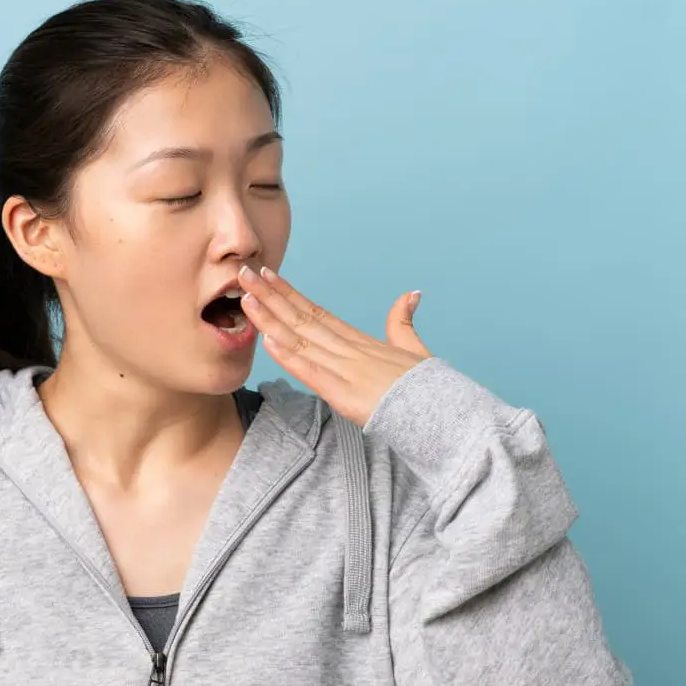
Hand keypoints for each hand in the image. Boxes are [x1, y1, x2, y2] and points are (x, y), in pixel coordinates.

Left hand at [237, 264, 431, 428]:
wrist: (442, 410)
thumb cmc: (428, 386)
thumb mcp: (415, 349)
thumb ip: (404, 323)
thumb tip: (411, 294)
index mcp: (360, 341)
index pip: (317, 312)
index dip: (290, 295)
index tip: (269, 277)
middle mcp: (349, 349)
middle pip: (302, 318)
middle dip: (270, 297)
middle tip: (242, 274)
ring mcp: (346, 370)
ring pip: (300, 340)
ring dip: (270, 320)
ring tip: (246, 298)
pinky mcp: (344, 393)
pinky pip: (311, 372)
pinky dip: (289, 357)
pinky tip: (267, 341)